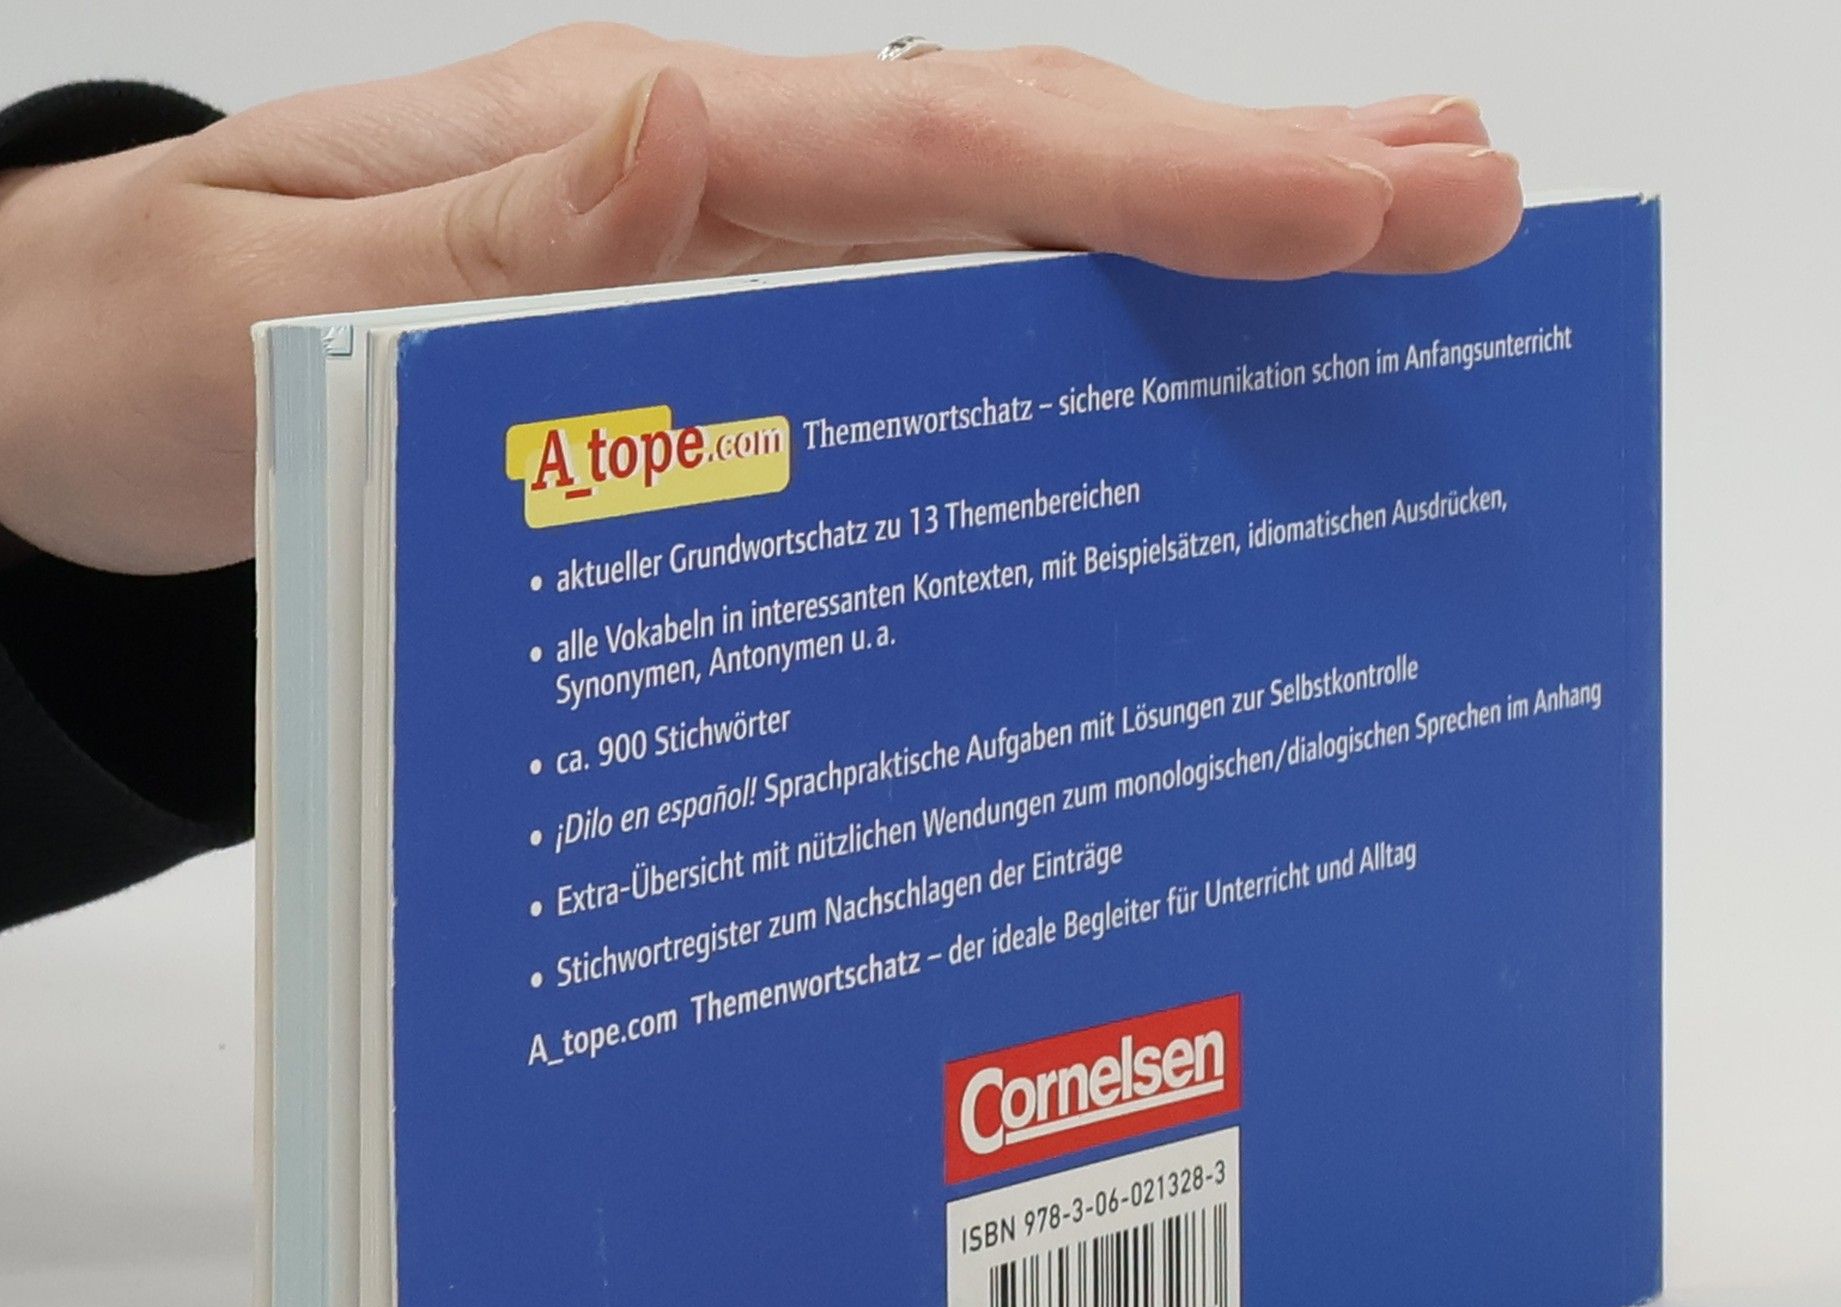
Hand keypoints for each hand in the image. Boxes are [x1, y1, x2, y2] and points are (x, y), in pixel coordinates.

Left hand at [0, 28, 1520, 576]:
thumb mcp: (275, 307)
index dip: (1166, 181)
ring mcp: (714, 261)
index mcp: (629, 153)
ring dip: (1180, 234)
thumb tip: (698, 137)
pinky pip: (906, 326)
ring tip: (1375, 241)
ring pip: (985, 230)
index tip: (1369, 202)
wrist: (63, 403)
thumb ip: (496, 234)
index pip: (941, 153)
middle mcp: (700, 183)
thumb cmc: (144, 363)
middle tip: (1468, 197)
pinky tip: (1145, 355)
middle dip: (1247, 179)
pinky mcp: (703, 344)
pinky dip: (1049, 324)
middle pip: (1013, 158)